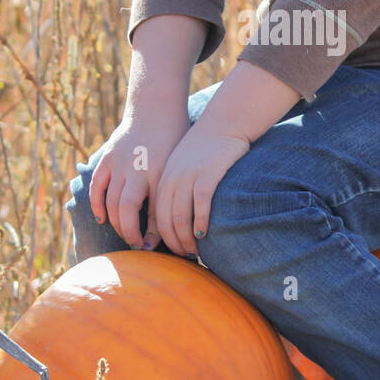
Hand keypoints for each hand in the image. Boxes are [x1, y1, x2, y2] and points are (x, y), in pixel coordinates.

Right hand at [88, 109, 191, 248]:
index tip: (151, 248)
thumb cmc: (174, 145)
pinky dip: (97, 205)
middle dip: (130, 233)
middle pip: (128, 210)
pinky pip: (97, 187)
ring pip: (111, 202)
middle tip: (135, 245)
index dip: (153, 236)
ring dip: (116, 223)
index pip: (156, 213)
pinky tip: (103, 219)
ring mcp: (120, 163)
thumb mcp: (177, 170)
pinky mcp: (107, 158)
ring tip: (125, 234)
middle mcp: (139, 169)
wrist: (156, 111)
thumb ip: (170, 198)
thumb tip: (163, 233)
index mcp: (160, 173)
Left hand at [153, 125, 250, 256]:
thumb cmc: (205, 149)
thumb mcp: (182, 166)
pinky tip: (204, 234)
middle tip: (183, 256)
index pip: (155, 215)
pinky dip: (200, 223)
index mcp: (163, 178)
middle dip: (173, 243)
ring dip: (186, 239)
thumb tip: (176, 218)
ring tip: (193, 251)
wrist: (224, 123)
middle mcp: (172, 178)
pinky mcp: (208, 174)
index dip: (160, 237)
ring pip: (181, 216)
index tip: (169, 251)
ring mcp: (189, 176)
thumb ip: (175, 187)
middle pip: (165, 220)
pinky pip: (200, 205)